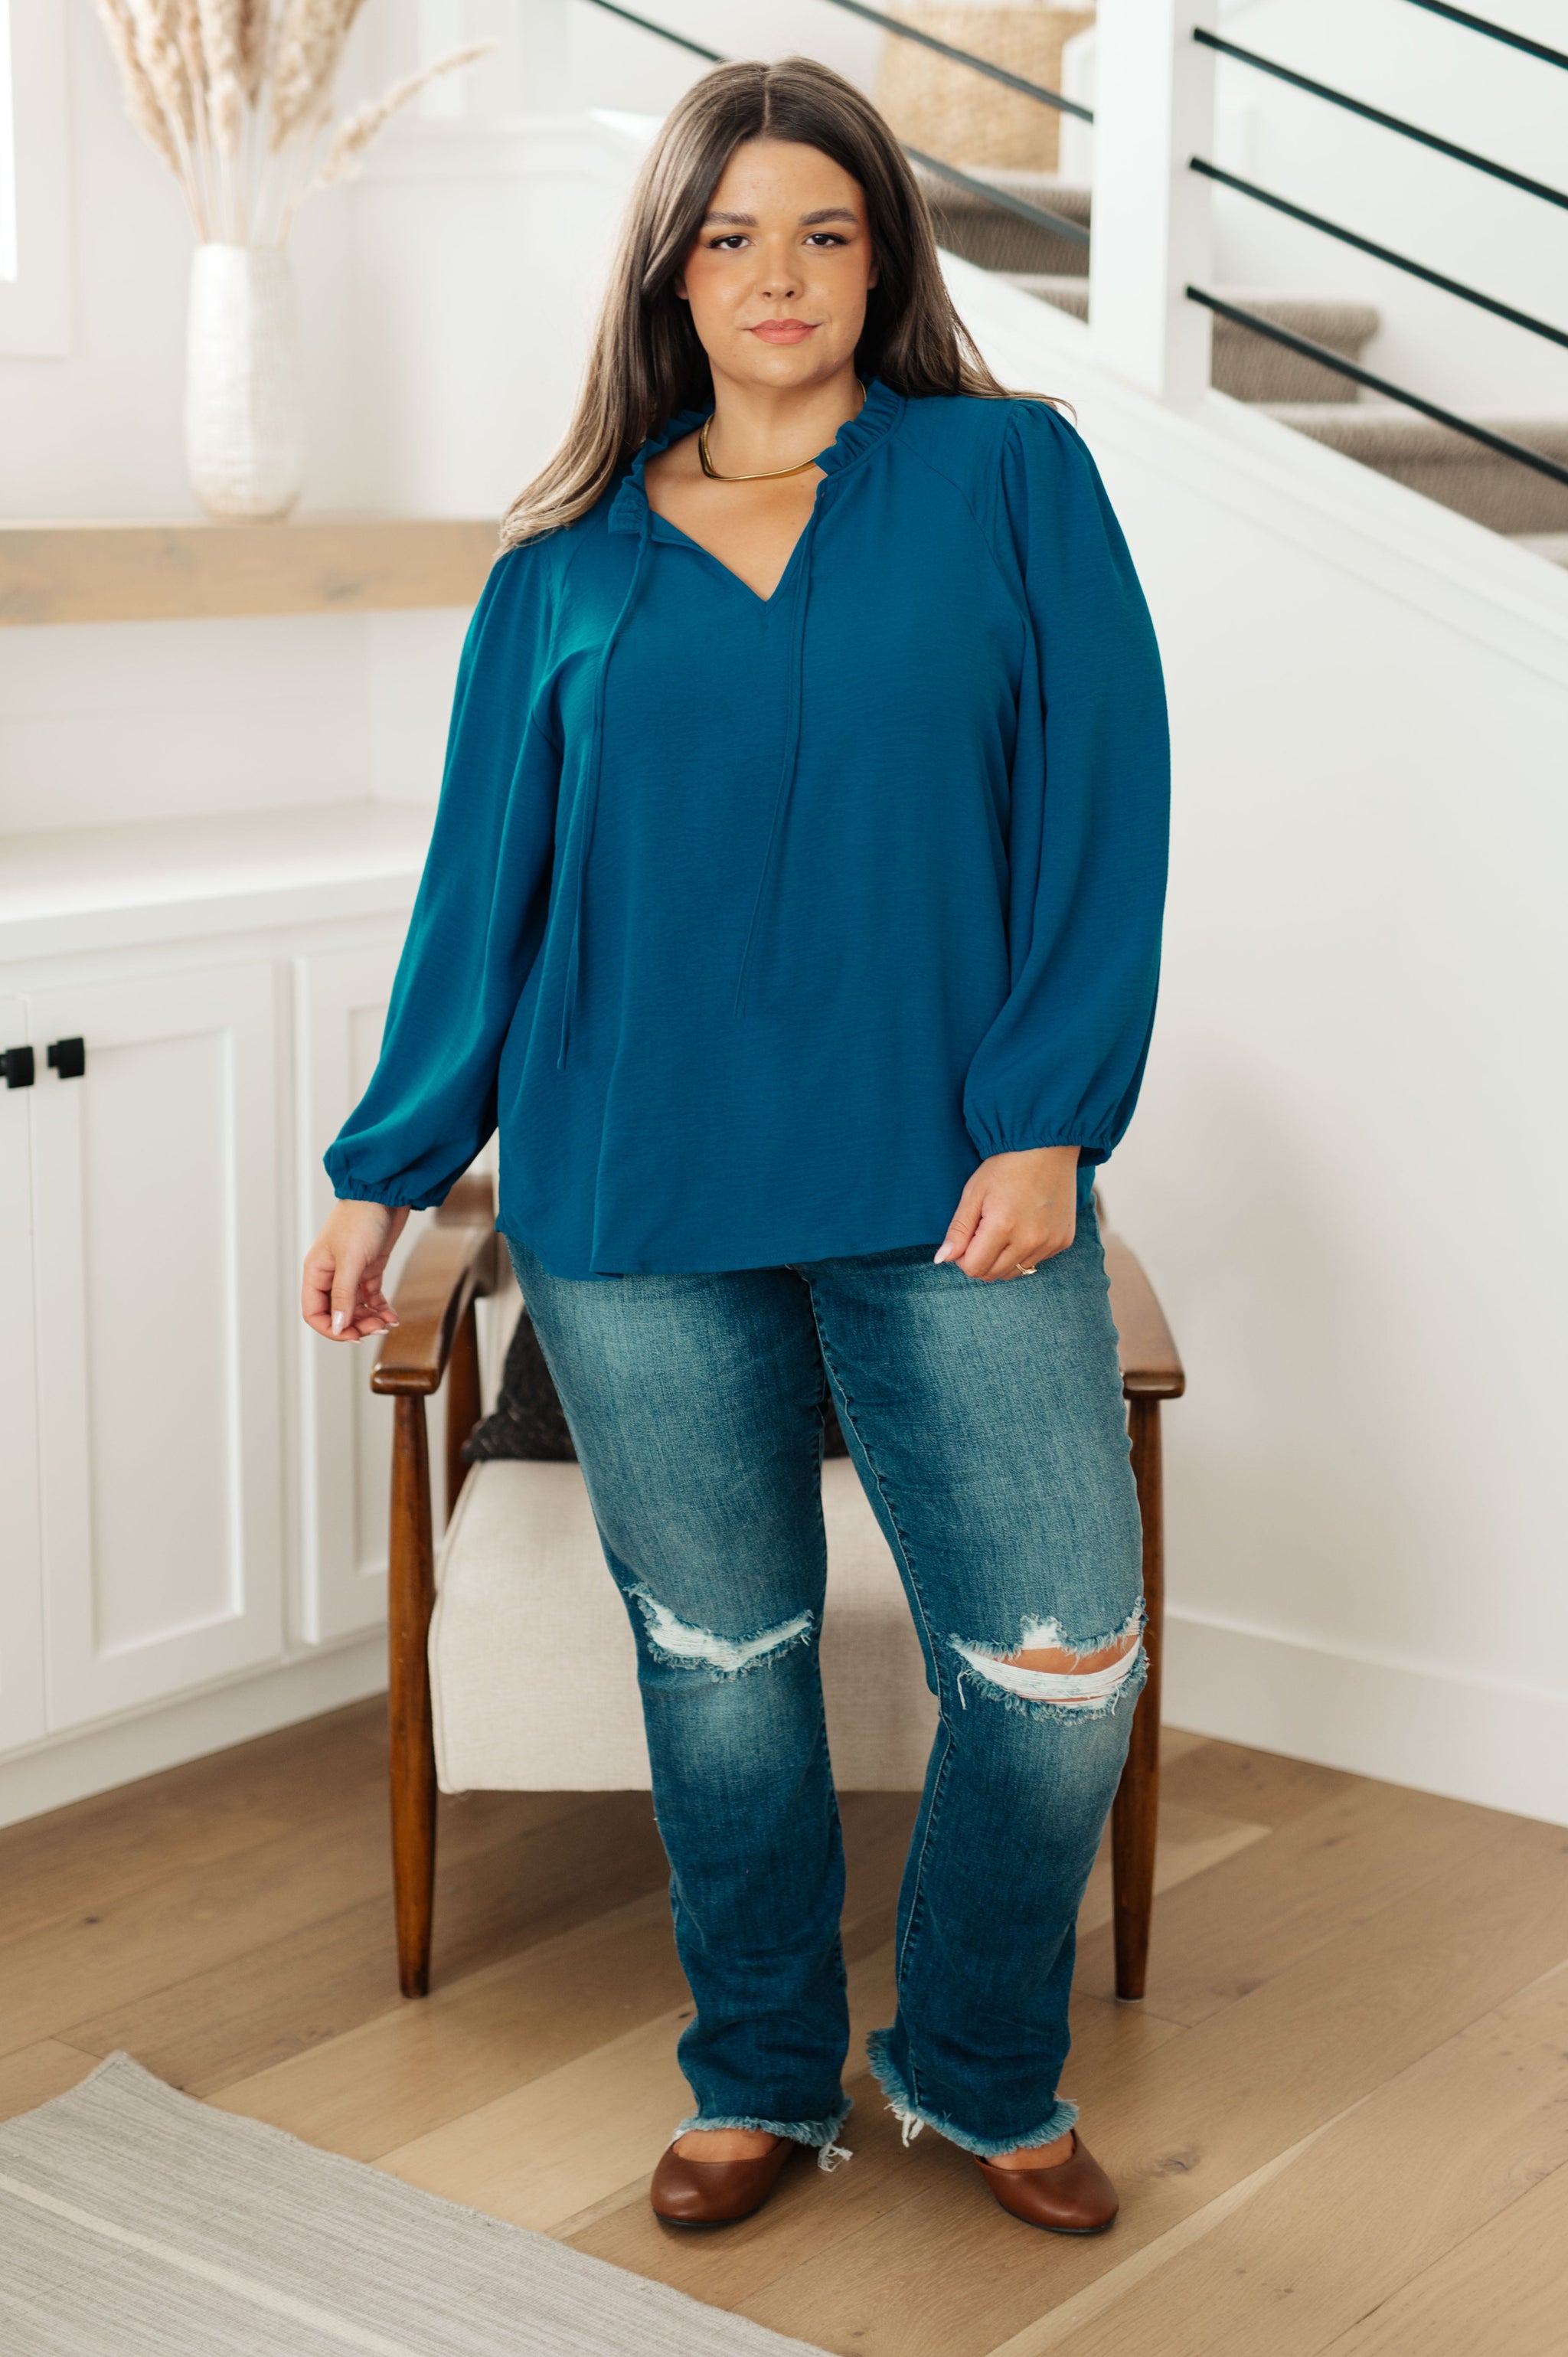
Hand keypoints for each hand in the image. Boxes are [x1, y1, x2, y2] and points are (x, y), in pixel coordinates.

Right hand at [301, 1201, 409, 1340]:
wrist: (385, 1194)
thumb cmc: (362, 1219)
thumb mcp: (351, 1260)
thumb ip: (343, 1295)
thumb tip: (338, 1327)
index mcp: (316, 1272)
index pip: (314, 1312)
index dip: (332, 1329)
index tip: (354, 1336)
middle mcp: (330, 1275)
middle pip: (337, 1313)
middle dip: (356, 1325)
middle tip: (377, 1329)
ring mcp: (350, 1272)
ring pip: (355, 1308)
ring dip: (370, 1319)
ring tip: (387, 1323)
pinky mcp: (369, 1269)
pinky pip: (371, 1297)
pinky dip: (381, 1308)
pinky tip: (393, 1316)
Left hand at [934, 1147, 1079, 1282]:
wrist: (1047, 1147)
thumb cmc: (1006, 1166)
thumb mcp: (974, 1193)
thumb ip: (958, 1230)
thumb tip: (941, 1260)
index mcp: (1003, 1227)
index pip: (973, 1268)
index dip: (962, 1257)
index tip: (966, 1237)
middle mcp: (1030, 1241)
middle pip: (993, 1274)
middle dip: (980, 1259)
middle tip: (983, 1231)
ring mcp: (1050, 1243)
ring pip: (1015, 1272)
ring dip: (1002, 1258)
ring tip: (1004, 1228)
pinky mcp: (1063, 1241)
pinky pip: (1036, 1261)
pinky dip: (1024, 1251)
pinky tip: (1025, 1225)